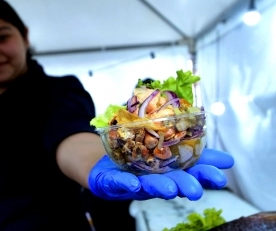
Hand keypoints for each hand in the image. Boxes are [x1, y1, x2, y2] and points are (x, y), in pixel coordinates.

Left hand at [88, 148, 233, 200]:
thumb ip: (184, 141)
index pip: (193, 169)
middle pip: (175, 182)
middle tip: (197, 191)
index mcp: (171, 168)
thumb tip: (211, 137)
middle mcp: (158, 178)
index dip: (207, 171)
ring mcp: (137, 181)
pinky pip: (122, 184)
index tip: (223, 173)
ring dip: (162, 188)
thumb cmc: (138, 154)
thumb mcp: (162, 145)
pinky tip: (134, 184)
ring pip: (151, 186)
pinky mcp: (117, 182)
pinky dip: (128, 184)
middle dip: (187, 186)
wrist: (104, 163)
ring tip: (171, 189)